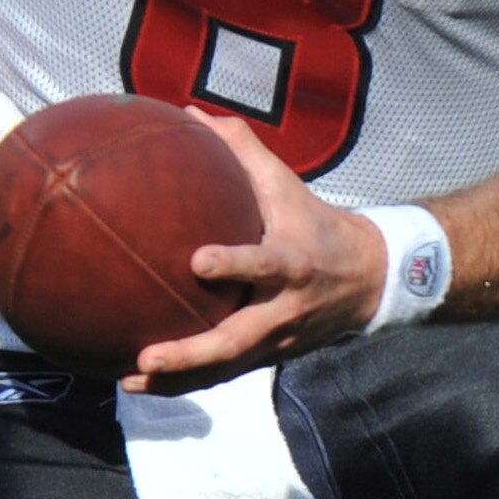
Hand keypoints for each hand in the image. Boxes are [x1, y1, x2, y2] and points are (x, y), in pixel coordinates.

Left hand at [132, 114, 385, 393]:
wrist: (369, 280)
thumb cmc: (316, 224)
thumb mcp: (287, 184)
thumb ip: (240, 150)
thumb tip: (188, 114)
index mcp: (291, 261)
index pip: (263, 264)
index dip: (234, 264)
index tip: (196, 262)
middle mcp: (283, 308)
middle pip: (237, 338)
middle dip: (192, 352)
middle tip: (148, 355)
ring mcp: (276, 339)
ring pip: (225, 368)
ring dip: (178, 379)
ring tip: (128, 381)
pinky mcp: (268, 357)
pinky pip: (223, 375)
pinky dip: (184, 383)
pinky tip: (140, 384)